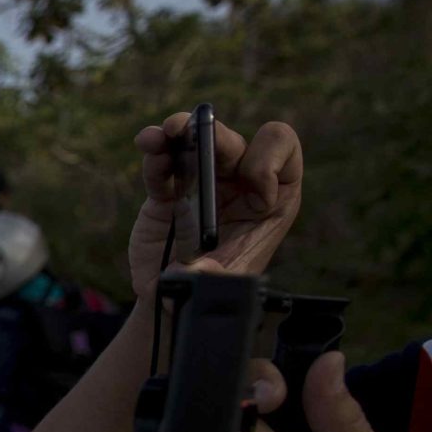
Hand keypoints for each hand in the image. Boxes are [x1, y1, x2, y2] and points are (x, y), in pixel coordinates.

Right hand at [125, 113, 303, 299]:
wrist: (174, 302)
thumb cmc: (212, 292)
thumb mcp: (225, 289)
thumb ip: (216, 278)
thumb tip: (195, 268)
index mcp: (270, 202)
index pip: (283, 158)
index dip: (268, 165)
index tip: (250, 191)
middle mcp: (239, 186)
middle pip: (236, 143)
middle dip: (218, 138)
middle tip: (195, 139)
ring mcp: (202, 185)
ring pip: (200, 142)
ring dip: (185, 129)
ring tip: (168, 131)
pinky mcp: (167, 192)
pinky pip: (164, 162)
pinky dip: (155, 150)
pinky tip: (148, 144)